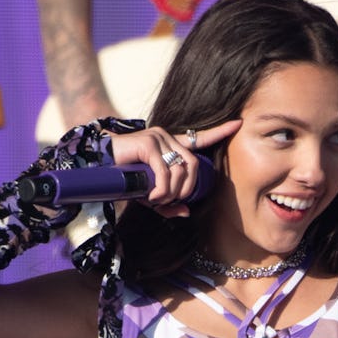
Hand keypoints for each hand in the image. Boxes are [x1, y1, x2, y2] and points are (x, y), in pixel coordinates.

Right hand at [108, 120, 241, 216]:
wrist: (99, 169)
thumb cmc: (125, 181)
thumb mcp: (150, 196)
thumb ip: (169, 204)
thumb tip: (187, 212)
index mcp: (170, 146)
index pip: (198, 138)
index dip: (219, 132)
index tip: (238, 124)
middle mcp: (166, 137)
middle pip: (193, 165)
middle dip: (186, 189)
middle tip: (170, 202)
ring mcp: (157, 137)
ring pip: (180, 169)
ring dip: (171, 192)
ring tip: (156, 200)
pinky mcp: (148, 142)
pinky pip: (165, 171)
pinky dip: (161, 189)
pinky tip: (150, 196)